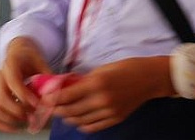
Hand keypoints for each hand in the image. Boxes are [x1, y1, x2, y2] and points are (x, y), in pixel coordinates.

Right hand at [0, 37, 50, 131]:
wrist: (18, 54)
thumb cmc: (29, 57)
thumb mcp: (41, 61)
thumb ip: (48, 76)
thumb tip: (54, 91)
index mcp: (11, 64)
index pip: (14, 82)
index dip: (24, 95)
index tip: (36, 104)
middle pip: (1, 97)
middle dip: (17, 110)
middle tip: (32, 115)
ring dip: (8, 118)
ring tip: (25, 120)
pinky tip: (11, 127)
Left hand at [51, 56, 170, 132]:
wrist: (151, 78)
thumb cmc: (127, 68)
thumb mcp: (103, 69)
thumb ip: (84, 80)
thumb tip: (64, 88)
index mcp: (97, 83)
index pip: (66, 96)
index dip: (51, 99)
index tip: (44, 98)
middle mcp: (101, 100)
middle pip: (69, 111)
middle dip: (56, 109)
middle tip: (51, 106)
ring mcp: (108, 112)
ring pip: (78, 121)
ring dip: (68, 117)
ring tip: (64, 111)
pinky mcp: (114, 119)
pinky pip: (91, 127)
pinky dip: (81, 125)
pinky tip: (79, 118)